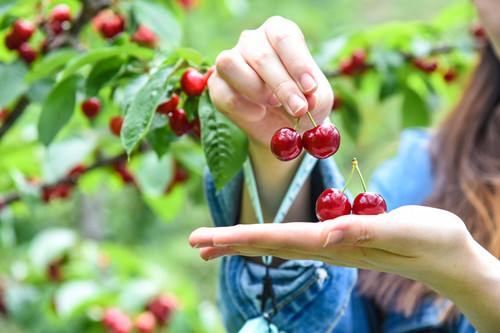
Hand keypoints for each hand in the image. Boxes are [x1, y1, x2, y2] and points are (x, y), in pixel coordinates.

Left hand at [189, 205, 470, 281]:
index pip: (278, 239)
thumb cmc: (433, 241)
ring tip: (214, 243)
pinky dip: (269, 236)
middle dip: (229, 242)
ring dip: (244, 242)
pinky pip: (296, 238)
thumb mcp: (404, 231)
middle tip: (193, 242)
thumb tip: (324, 235)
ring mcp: (333, 246)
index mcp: (336, 244)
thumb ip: (364, 230)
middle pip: (269, 245)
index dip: (239, 237)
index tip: (205, 239)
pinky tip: (262, 237)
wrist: (449, 257)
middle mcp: (327, 248)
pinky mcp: (341, 241)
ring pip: (278, 243)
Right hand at [207, 16, 332, 147]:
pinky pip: (223, 93)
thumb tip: (307, 99)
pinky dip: (243, 108)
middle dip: (283, 86)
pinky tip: (259, 114)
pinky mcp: (217, 85)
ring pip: (230, 64)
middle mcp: (252, 40)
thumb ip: (314, 96)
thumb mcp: (318, 98)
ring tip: (274, 104)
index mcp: (278, 32)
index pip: (284, 37)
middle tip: (299, 109)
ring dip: (256, 89)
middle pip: (261, 55)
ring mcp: (230, 60)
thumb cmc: (303, 102)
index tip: (310, 88)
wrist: (284, 126)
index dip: (297, 63)